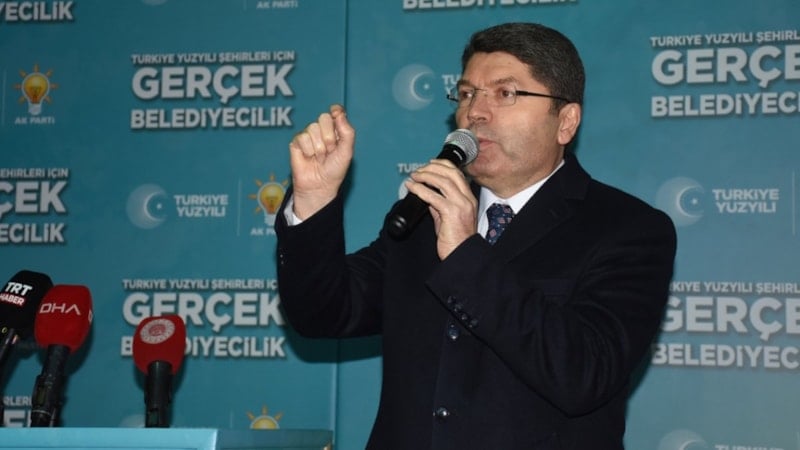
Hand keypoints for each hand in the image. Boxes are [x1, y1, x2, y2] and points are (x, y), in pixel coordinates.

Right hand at [288, 104, 354, 219]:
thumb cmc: (335, 169)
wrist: (320, 185)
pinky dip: (308, 151)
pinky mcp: (297, 142)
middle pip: (324, 118)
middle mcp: (322, 131)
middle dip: (329, 137)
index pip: (336, 112)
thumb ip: (347, 131)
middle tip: (330, 151)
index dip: (336, 111)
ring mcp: (309, 135)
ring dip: (319, 147)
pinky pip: (302, 137)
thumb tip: (338, 112)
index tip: (336, 113)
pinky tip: (309, 158)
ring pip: (313, 128)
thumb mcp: (347, 151)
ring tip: (319, 158)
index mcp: (336, 130)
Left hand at [405, 159, 477, 259]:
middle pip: (451, 173)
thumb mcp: (448, 217)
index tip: (430, 163)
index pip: (457, 173)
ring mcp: (461, 205)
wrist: (461, 255)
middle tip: (419, 170)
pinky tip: (413, 188)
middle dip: (432, 167)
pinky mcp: (452, 213)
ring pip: (443, 181)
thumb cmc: (455, 240)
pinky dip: (421, 189)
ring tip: (414, 177)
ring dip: (425, 176)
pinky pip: (433, 196)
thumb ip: (440, 203)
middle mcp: (467, 199)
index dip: (443, 165)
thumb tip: (427, 193)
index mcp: (469, 198)